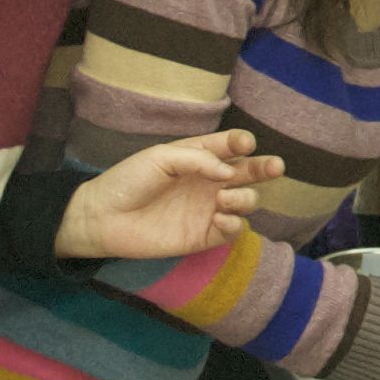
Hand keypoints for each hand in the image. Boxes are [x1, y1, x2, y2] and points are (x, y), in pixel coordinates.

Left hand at [56, 131, 281, 261]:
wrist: (104, 218)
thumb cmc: (128, 180)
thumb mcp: (161, 157)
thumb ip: (198, 159)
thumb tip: (228, 171)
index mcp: (198, 157)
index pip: (230, 147)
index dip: (242, 143)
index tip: (244, 144)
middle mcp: (209, 182)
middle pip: (248, 173)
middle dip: (265, 168)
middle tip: (275, 166)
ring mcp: (208, 209)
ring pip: (246, 201)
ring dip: (244, 197)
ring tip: (223, 198)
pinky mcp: (204, 236)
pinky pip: (232, 229)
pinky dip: (234, 223)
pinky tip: (221, 217)